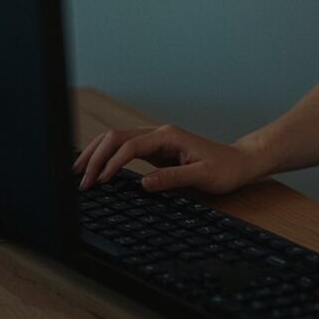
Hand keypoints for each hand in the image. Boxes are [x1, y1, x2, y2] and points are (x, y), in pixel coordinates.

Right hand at [71, 124, 265, 194]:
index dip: (111, 163)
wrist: (239, 163)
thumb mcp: (202, 176)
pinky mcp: (155, 151)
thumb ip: (173, 179)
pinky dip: (108, 157)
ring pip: (117, 140)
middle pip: (116, 137)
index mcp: (168, 137)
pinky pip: (125, 149)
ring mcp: (156, 141)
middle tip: (81, 179)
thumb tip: (143, 183)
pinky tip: (97, 168)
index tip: (101, 182)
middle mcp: (159, 134)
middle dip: (96, 156)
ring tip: (79, 171)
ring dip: (97, 154)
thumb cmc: (224, 169)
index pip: (130, 145)